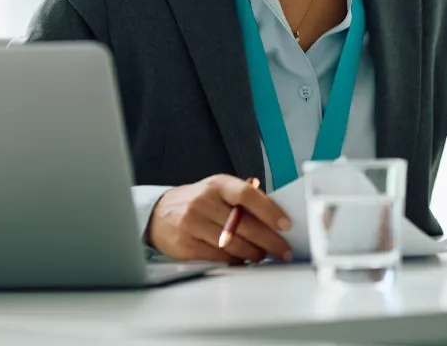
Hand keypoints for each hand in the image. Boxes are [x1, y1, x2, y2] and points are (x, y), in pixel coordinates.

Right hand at [146, 174, 292, 263]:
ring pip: (232, 244)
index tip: (286, 225)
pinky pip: (217, 257)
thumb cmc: (200, 201)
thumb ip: (245, 200)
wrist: (160, 213)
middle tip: (283, 250)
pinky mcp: (185, 245)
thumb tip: (276, 218)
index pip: (247, 195)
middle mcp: (204, 202)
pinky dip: (234, 261)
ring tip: (262, 256)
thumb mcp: (220, 190)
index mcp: (218, 184)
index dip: (269, 210)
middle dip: (269, 241)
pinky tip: (242, 260)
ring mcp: (193, 223)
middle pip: (243, 224)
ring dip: (252, 254)